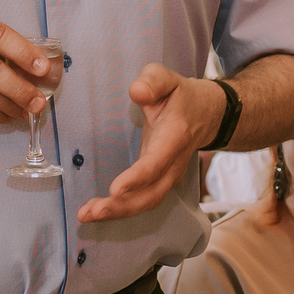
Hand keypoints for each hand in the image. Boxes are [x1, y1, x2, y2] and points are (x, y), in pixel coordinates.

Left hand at [79, 65, 222, 224]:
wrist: (206, 114)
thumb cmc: (180, 96)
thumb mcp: (168, 78)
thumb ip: (153, 81)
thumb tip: (137, 91)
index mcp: (175, 136)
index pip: (157, 161)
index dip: (138, 178)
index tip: (115, 189)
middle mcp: (174, 162)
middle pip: (152, 193)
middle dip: (123, 206)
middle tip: (93, 212)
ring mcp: (169, 175)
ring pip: (147, 201)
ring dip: (118, 212)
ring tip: (87, 215)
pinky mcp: (159, 181)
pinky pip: (142, 200)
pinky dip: (120, 209)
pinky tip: (95, 211)